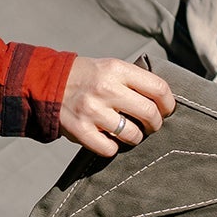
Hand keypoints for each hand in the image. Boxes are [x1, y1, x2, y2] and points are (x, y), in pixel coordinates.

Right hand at [58, 56, 175, 157]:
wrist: (48, 84)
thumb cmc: (87, 77)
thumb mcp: (110, 67)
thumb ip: (135, 80)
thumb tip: (164, 102)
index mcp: (117, 69)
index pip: (158, 88)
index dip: (168, 103)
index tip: (166, 110)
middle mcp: (105, 89)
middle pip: (149, 113)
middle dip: (155, 124)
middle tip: (151, 125)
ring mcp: (92, 111)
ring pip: (133, 135)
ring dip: (135, 137)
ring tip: (129, 132)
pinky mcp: (81, 130)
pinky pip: (110, 149)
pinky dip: (113, 147)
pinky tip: (109, 139)